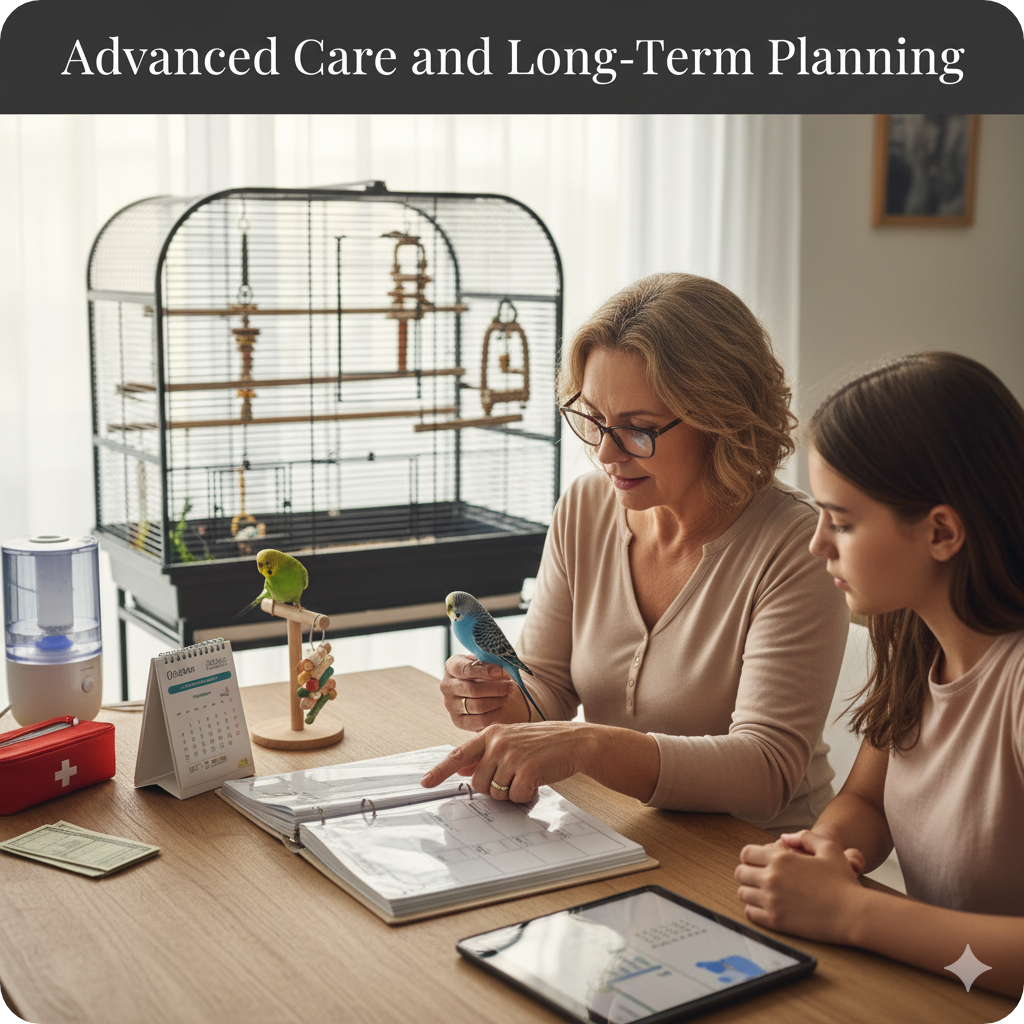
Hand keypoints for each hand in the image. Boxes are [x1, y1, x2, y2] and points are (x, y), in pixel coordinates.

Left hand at [420, 721, 586, 802]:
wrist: (575, 741)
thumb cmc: (543, 743)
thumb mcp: (511, 741)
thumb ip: (486, 754)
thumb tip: (463, 770)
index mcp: (491, 733)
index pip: (458, 755)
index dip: (440, 771)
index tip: (425, 783)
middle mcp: (498, 743)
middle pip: (478, 783)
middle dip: (493, 788)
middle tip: (513, 776)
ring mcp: (511, 756)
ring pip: (495, 793)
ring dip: (510, 792)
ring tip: (527, 775)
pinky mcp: (526, 770)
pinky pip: (515, 797)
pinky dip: (525, 795)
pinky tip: (537, 780)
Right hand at [439, 654, 517, 729]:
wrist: (480, 688)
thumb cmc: (483, 671)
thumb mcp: (485, 661)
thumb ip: (490, 663)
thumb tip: (499, 671)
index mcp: (451, 666)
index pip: (464, 669)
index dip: (484, 671)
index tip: (500, 672)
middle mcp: (446, 686)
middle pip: (472, 690)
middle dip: (496, 688)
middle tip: (510, 686)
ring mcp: (450, 704)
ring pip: (477, 706)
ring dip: (497, 701)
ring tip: (507, 695)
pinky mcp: (458, 721)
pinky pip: (479, 720)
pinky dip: (494, 713)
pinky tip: (502, 706)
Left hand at [734, 830, 865, 944]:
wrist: (853, 914)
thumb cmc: (843, 881)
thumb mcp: (828, 848)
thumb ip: (804, 837)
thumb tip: (784, 838)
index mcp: (780, 859)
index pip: (746, 854)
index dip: (751, 856)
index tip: (758, 862)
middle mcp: (771, 878)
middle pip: (740, 873)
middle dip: (747, 873)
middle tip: (758, 877)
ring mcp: (771, 901)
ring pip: (743, 894)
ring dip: (750, 891)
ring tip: (762, 893)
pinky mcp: (775, 922)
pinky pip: (750, 914)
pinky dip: (754, 909)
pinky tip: (766, 907)